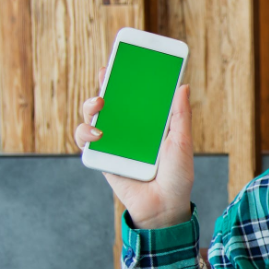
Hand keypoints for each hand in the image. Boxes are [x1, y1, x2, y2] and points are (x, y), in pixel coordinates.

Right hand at [74, 67, 194, 228]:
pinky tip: (98, 133)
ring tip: (100, 104)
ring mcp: (113, 144)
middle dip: (103, 85)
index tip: (120, 60)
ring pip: (92, 118)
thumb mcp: (182, 142)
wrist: (165, 208)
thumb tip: (182, 85)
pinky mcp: (102, 159)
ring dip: (90, 107)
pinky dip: (86, 133)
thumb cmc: (177, 176)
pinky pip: (86, 142)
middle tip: (105, 75)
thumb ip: (180, 115)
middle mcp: (129, 130)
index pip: (134, 96)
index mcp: (148, 123)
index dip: (125, 78)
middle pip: (110, 102)